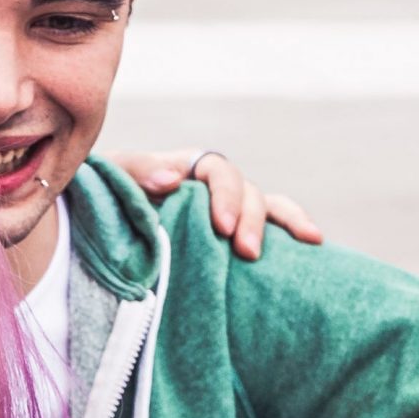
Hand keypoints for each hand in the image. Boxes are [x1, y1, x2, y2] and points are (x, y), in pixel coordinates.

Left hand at [111, 147, 323, 260]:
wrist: (102, 223)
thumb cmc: (107, 193)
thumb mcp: (113, 175)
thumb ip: (137, 171)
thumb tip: (173, 179)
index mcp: (188, 166)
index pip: (218, 171)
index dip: (225, 195)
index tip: (221, 227)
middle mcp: (214, 186)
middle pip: (248, 191)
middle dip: (252, 219)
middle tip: (247, 251)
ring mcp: (229, 209)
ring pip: (269, 206)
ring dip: (285, 223)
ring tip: (308, 241)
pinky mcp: (234, 235)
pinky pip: (272, 227)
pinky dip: (294, 229)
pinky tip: (316, 243)